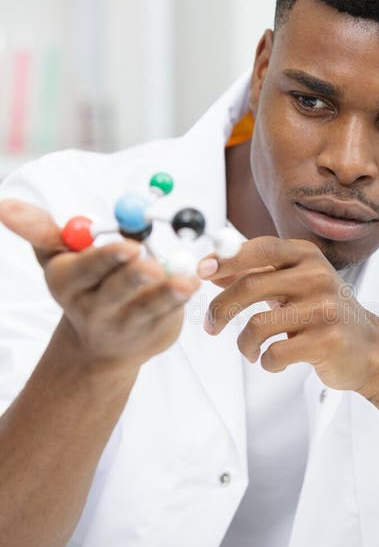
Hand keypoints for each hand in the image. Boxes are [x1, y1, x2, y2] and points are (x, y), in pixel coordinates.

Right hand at [0, 199, 207, 369]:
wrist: (100, 342)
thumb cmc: (82, 282)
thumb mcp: (57, 256)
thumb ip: (39, 229)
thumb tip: (2, 205)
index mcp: (67, 283)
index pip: (86, 269)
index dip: (106, 257)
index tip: (127, 245)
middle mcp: (93, 309)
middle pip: (116, 289)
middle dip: (135, 275)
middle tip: (151, 262)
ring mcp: (125, 325)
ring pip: (147, 307)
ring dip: (167, 294)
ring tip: (184, 282)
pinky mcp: (153, 334)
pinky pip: (169, 315)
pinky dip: (182, 300)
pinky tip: (191, 284)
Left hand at [202, 235, 378, 392]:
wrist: (368, 348)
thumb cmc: (323, 314)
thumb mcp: (294, 284)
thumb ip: (257, 273)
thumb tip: (211, 268)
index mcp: (307, 256)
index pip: (259, 249)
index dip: (226, 259)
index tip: (200, 272)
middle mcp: (317, 276)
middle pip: (250, 286)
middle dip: (221, 309)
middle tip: (211, 326)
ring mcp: (325, 308)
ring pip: (258, 325)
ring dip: (244, 344)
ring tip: (250, 350)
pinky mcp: (328, 341)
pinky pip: (275, 353)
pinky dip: (266, 362)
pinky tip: (273, 361)